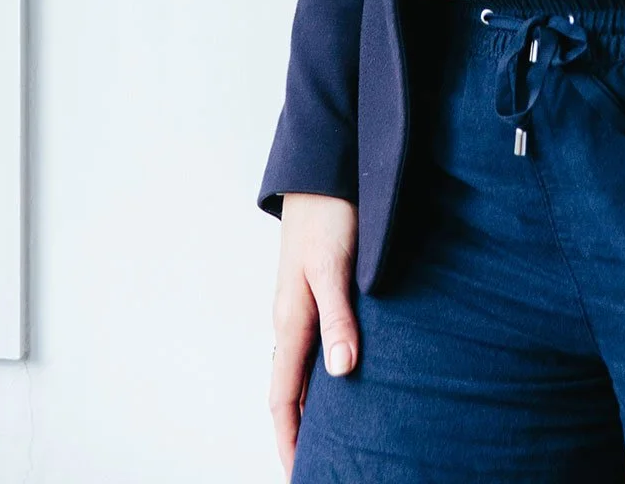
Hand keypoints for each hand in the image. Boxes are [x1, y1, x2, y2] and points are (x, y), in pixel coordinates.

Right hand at [269, 192, 360, 476]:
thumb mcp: (335, 267)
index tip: (299, 474)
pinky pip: (311, 346)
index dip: (289, 439)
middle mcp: (291, 319)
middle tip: (314, 467)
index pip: (283, 398)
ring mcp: (301, 305)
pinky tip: (338, 379)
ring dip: (306, 406)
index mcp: (290, 320)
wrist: (322, 170)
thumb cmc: (329, 214)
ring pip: (298, 370)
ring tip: (324, 438)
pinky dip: (318, 374)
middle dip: (296, 432)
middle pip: (288, 391)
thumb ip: (339, 318)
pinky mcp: (315, 290)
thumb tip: (342, 372)